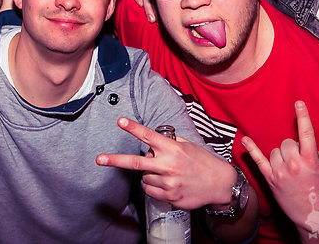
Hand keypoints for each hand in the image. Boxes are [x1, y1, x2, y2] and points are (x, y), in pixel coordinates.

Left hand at [96, 117, 236, 208]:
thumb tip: (151, 142)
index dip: (133, 128)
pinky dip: (153, 186)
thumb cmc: (203, 162)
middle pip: (135, 163)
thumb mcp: (188, 145)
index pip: (148, 136)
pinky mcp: (170, 196)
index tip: (120, 121)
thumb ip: (169, 143)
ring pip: (143, 178)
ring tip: (163, 172)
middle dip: (115, 160)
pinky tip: (165, 183)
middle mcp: (168, 165)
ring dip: (147, 175)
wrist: (219, 184)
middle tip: (99, 159)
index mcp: (173, 149)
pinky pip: (151, 191)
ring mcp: (168, 182)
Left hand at [242, 101, 318, 232]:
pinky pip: (258, 160)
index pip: (306, 133)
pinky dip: (251, 149)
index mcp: (310, 159)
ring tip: (289, 170)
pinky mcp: (270, 178)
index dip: (303, 116)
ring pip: (274, 150)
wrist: (313, 214)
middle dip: (292, 148)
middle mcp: (294, 164)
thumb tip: (298, 141)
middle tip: (298, 162)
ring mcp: (280, 171)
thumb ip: (311, 151)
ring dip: (281, 156)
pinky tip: (245, 140)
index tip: (298, 102)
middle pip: (286, 142)